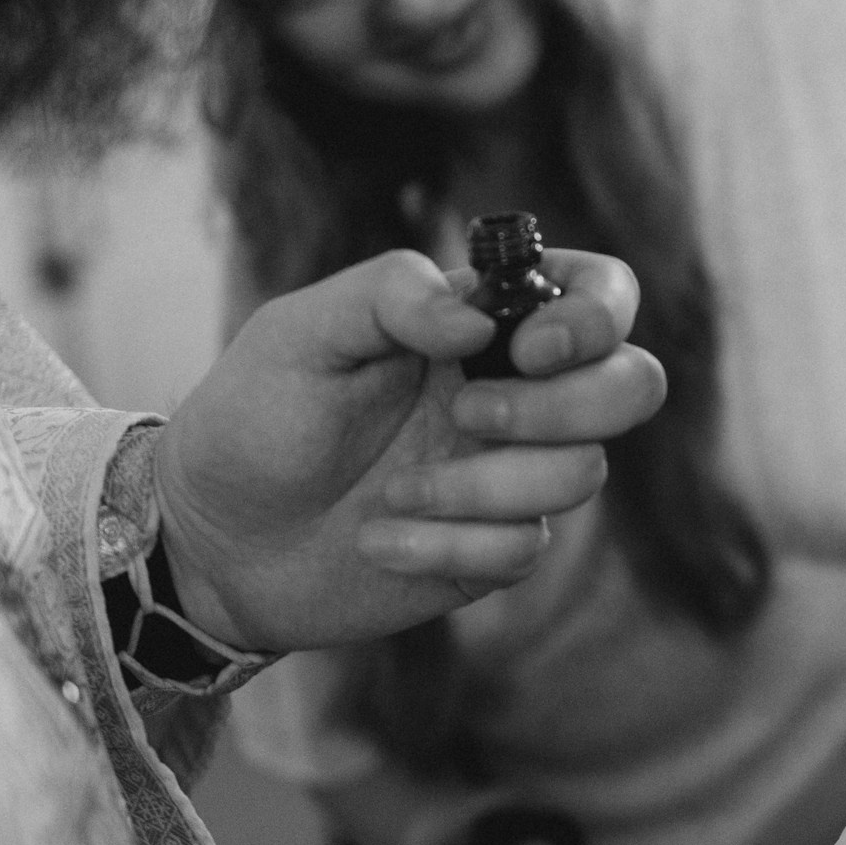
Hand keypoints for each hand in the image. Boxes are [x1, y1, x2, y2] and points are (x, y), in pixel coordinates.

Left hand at [153, 248, 665, 651]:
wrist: (212, 541)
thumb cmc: (252, 419)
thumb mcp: (298, 331)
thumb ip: (390, 295)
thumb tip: (480, 323)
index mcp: (481, 325)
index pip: (600, 295)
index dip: (595, 317)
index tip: (528, 348)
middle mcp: (516, 393)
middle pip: (633, 386)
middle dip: (562, 407)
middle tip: (465, 415)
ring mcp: (512, 474)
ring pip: (583, 473)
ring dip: (484, 486)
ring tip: (392, 495)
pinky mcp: (494, 549)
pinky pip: (527, 547)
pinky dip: (449, 546)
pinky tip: (379, 541)